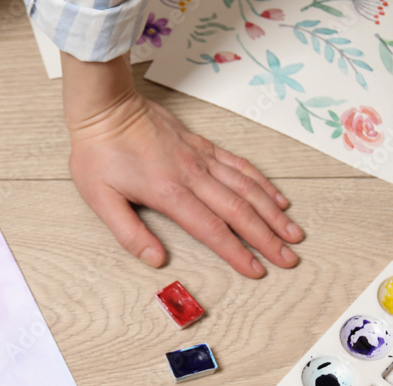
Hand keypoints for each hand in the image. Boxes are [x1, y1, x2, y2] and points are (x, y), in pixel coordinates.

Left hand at [62, 53, 301, 277]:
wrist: (106, 108)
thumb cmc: (98, 153)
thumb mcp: (101, 199)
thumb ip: (129, 232)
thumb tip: (155, 260)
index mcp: (169, 193)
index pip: (212, 229)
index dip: (237, 252)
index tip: (257, 270)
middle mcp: (193, 175)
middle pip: (239, 211)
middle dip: (267, 238)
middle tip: (289, 258)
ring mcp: (201, 158)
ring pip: (247, 188)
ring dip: (272, 213)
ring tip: (293, 233)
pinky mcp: (202, 145)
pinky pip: (240, 165)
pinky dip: (262, 182)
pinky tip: (276, 197)